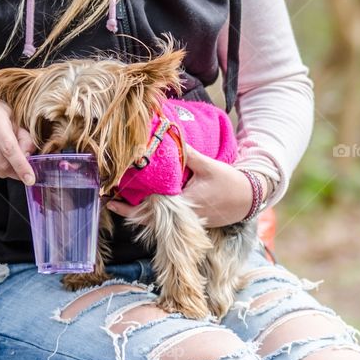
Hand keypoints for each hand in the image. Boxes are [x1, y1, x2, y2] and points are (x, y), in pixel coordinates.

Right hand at [0, 94, 35, 184]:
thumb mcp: (12, 116)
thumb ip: (23, 136)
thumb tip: (28, 155)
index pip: (9, 148)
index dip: (21, 166)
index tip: (30, 178)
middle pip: (1, 162)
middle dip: (16, 171)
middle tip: (25, 171)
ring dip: (7, 171)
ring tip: (15, 165)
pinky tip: (0, 159)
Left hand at [107, 146, 261, 226]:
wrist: (249, 198)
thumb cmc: (230, 182)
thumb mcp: (208, 165)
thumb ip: (188, 154)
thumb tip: (171, 136)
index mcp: (185, 203)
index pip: (152, 208)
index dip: (130, 206)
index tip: (113, 200)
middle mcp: (184, 217)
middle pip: (150, 220)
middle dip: (129, 212)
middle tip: (110, 203)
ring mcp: (188, 222)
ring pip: (159, 223)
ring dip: (140, 214)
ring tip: (121, 205)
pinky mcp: (193, 222)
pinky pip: (169, 222)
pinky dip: (155, 215)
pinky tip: (144, 206)